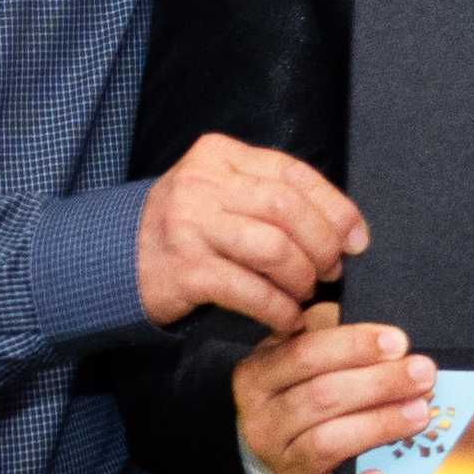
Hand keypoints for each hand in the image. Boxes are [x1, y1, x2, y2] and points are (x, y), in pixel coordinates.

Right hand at [138, 133, 367, 334]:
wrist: (115, 261)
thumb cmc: (185, 230)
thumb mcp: (221, 194)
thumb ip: (269, 197)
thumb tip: (344, 229)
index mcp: (218, 154)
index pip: (293, 173)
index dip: (335, 207)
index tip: (357, 238)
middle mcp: (202, 184)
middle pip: (286, 209)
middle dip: (322, 244)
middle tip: (332, 270)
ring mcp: (189, 226)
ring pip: (273, 248)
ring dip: (302, 278)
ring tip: (306, 294)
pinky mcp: (184, 270)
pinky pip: (249, 290)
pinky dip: (278, 310)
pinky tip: (287, 319)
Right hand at [238, 305, 438, 473]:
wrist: (265, 451)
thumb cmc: (293, 392)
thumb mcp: (294, 354)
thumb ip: (326, 333)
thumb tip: (378, 332)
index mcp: (258, 378)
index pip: (305, 355)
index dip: (354, 346)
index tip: (398, 341)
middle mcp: (264, 423)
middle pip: (322, 398)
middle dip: (379, 383)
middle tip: (422, 372)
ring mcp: (282, 464)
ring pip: (328, 445)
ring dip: (379, 425)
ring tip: (419, 410)